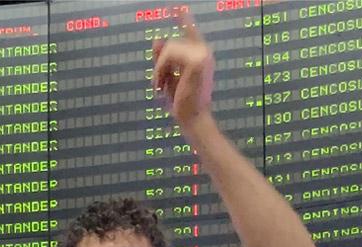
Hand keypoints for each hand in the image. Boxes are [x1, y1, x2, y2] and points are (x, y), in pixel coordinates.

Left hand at [152, 10, 213, 128]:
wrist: (193, 119)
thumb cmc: (183, 103)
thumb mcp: (169, 77)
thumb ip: (163, 60)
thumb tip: (156, 39)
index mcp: (201, 55)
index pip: (191, 31)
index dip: (183, 19)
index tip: (176, 8)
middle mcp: (204, 51)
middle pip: (173, 43)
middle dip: (161, 62)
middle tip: (158, 84)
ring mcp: (202, 54)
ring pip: (169, 48)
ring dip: (159, 68)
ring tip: (159, 86)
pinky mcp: (196, 61)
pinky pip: (169, 55)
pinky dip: (160, 70)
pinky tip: (161, 85)